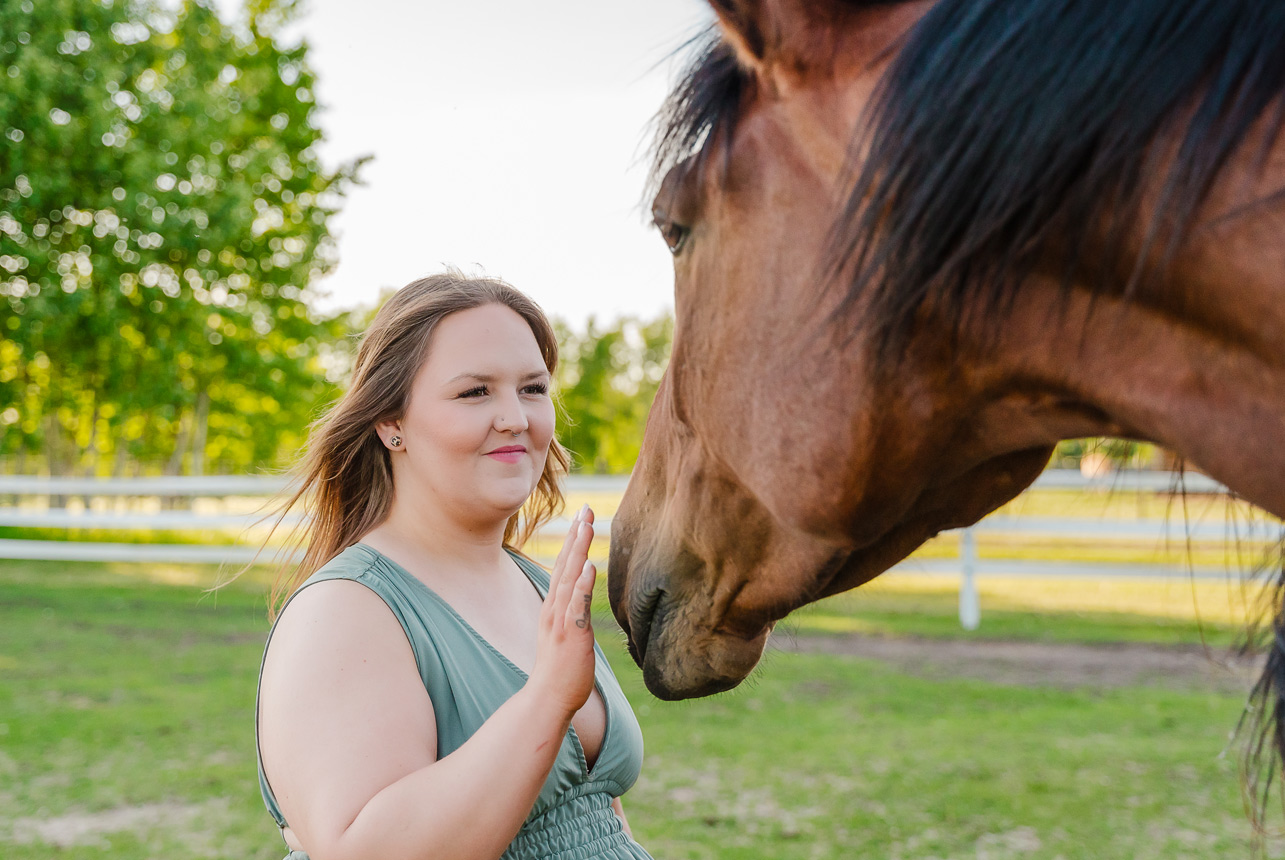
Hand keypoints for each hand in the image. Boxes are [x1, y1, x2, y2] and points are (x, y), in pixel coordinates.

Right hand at [528, 505, 597, 720]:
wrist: (548, 698)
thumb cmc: (560, 671)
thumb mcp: (565, 635)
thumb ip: (571, 615)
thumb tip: (581, 602)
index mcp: (553, 608)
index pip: (562, 567)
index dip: (572, 541)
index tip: (582, 518)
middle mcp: (554, 609)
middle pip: (564, 565)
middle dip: (576, 536)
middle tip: (586, 509)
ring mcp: (561, 621)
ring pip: (569, 578)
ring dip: (578, 551)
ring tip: (587, 526)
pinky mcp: (571, 636)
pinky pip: (576, 607)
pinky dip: (581, 586)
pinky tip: (589, 568)